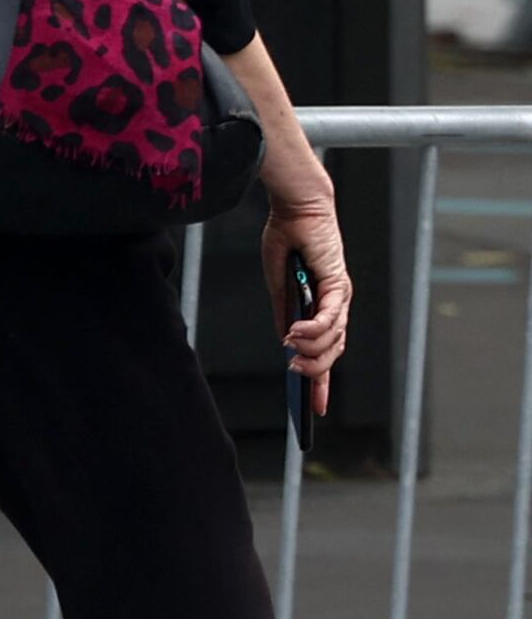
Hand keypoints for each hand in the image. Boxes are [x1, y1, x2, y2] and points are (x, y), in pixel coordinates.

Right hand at [259, 157, 351, 413]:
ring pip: (333, 339)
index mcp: (324, 306)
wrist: (296, 211)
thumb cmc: (287, 241)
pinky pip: (329, 318)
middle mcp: (337, 305)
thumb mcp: (278, 285)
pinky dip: (313, 330)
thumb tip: (286, 342)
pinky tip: (294, 335)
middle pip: (334, 352)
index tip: (314, 408)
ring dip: (310, 350)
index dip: (321, 382)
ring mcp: (340, 296)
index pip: (327, 351)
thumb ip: (284, 313)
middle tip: (295, 375)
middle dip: (317, 372)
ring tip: (289, 350)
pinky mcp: (337, 284)